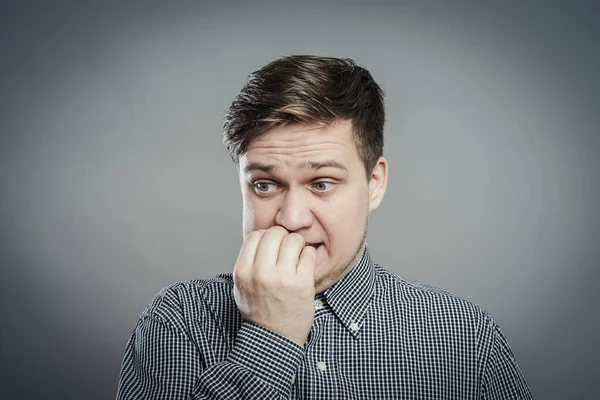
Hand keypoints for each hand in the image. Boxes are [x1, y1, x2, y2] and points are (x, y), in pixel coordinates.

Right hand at [233, 226, 316, 344]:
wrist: (273, 339)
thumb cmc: (258, 311)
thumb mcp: (241, 287)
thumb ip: (248, 262)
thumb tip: (262, 237)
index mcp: (243, 272)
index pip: (255, 235)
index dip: (266, 236)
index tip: (272, 245)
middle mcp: (261, 273)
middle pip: (275, 233)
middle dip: (283, 237)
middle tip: (286, 248)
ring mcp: (283, 278)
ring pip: (294, 240)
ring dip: (297, 244)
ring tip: (296, 256)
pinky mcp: (303, 284)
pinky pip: (309, 254)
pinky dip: (308, 255)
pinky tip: (304, 265)